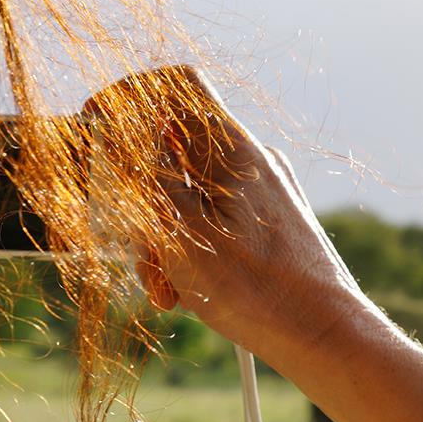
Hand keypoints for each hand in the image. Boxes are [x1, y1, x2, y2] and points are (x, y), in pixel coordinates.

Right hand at [84, 66, 364, 367]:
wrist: (327, 337)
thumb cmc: (259, 294)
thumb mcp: (180, 235)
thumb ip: (145, 176)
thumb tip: (118, 128)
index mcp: (234, 150)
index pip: (176, 84)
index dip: (128, 97)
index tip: (95, 131)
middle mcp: (253, 160)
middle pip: (171, 150)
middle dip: (139, 198)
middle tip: (140, 252)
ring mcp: (264, 190)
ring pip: (188, 192)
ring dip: (162, 238)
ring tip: (169, 290)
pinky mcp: (271, 220)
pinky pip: (214, 218)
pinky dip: (190, 248)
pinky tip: (188, 293)